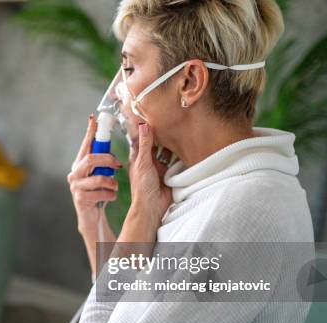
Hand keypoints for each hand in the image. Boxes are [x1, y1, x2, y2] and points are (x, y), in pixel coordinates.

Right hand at [67, 114, 122, 234]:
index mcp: (79, 164)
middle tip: (119, 163)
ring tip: (115, 187)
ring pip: (98, 178)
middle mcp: (74, 173)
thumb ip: (102, 161)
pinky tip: (111, 197)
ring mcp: (76, 186)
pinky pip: (100, 193)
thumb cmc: (98, 193)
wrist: (91, 217)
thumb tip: (110, 142)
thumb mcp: (100, 174)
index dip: (89, 132)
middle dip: (108, 159)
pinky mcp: (80, 199)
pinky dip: (110, 195)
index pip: (85, 145)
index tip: (93, 119)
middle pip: (91, 158)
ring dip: (112, 182)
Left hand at [122, 123, 171, 239]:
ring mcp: (160, 166)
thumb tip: (144, 124)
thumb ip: (145, 144)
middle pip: (156, 142)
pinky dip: (181, 154)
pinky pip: (176, 160)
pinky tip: (188, 144)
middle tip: (171, 117)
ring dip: (173, 142)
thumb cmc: (142, 187)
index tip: (149, 112)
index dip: (144, 126)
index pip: (141, 137)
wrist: (153, 206)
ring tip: (181, 128)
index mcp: (138, 156)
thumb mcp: (143, 163)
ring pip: (167, 150)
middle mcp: (149, 160)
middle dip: (162, 132)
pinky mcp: (170, 173)